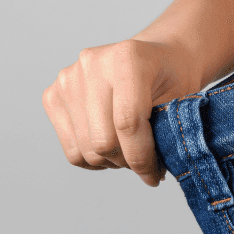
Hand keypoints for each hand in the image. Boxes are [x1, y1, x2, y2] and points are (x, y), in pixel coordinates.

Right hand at [42, 38, 203, 185]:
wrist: (150, 58)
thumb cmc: (169, 79)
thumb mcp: (180, 99)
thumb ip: (165, 132)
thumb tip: (150, 174)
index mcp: (127, 57)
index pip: (127, 123)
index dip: (141, 158)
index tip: (154, 175)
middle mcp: (92, 64)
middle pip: (102, 141)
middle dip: (128, 161)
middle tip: (144, 161)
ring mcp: (68, 79)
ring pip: (85, 151)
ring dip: (110, 162)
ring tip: (128, 150)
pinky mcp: (53, 95)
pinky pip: (71, 150)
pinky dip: (92, 159)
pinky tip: (110, 145)